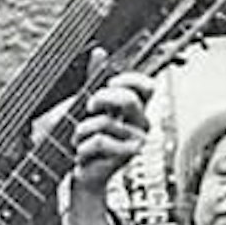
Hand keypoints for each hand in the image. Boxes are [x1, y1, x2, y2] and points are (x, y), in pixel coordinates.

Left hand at [67, 63, 154, 199]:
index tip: (110, 82)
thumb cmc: (85, 139)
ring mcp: (137, 139)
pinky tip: (82, 153)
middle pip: (129, 100)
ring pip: (106, 122)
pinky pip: (100, 140)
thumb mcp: (85, 105)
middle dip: (102, 99)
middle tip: (88, 107)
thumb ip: (94, 80)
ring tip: (79, 140)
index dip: (130, 79)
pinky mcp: (128, 155)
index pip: (147, 86)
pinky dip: (83, 146)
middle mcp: (140, 122)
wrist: (81, 171)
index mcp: (134, 108)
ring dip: (82, 130)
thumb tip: (100, 53)